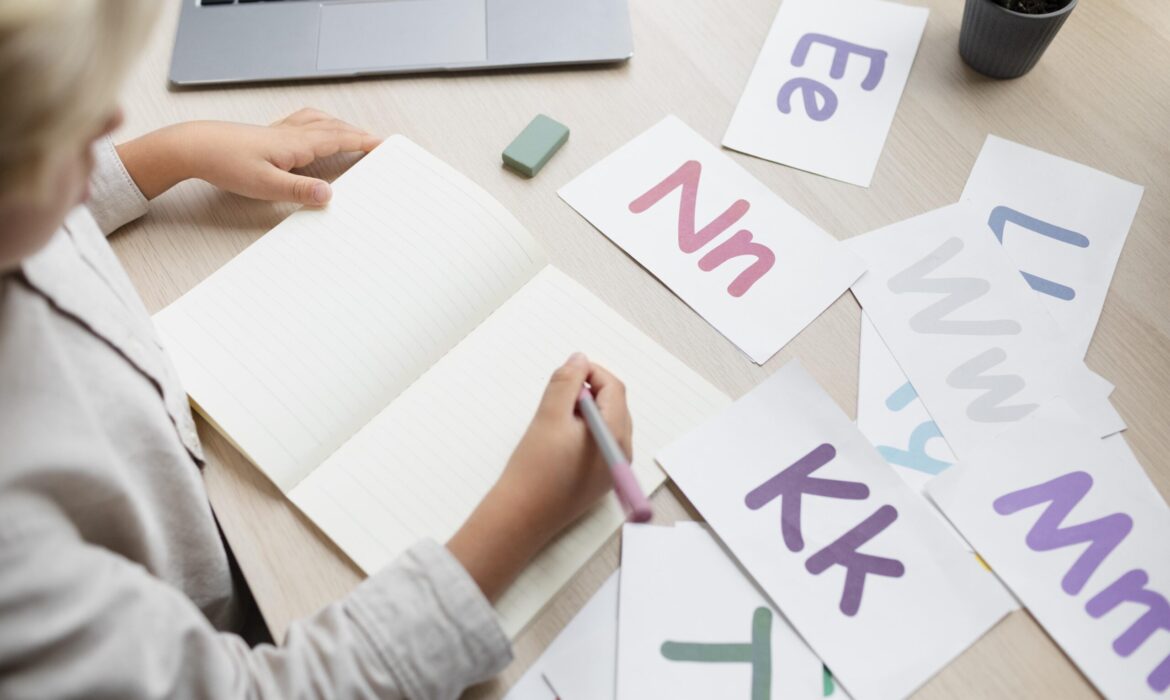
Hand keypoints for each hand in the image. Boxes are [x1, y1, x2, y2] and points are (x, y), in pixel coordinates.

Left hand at [116, 108, 380, 204]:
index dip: (364, 142)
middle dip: (358, 133)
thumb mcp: (264, 185)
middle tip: (376, 143)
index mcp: (296, 144)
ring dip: (340, 126)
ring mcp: (280, 130)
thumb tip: (329, 195)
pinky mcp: (268, 133)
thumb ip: (299, 190)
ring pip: (319, 121)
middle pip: (334, 127)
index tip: (385, 145)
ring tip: (352, 133)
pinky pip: (303, 122)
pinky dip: (319, 123)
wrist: (194, 147)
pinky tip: (314, 130)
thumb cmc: (225, 163)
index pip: (339, 139)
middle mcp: (291, 133)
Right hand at [447, 353, 633, 601]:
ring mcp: (611, 469)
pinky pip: (599, 444)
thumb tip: (579, 360)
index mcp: (615, 435)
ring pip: (606, 424)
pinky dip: (583, 431)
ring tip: (555, 418)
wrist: (520, 517)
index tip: (567, 372)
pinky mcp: (599, 480)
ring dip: (584, 412)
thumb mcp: (549, 416)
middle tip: (558, 395)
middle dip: (589, 392)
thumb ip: (566, 383)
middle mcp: (623, 452)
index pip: (614, 389)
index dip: (592, 373)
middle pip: (614, 406)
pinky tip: (557, 440)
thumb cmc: (534, 468)